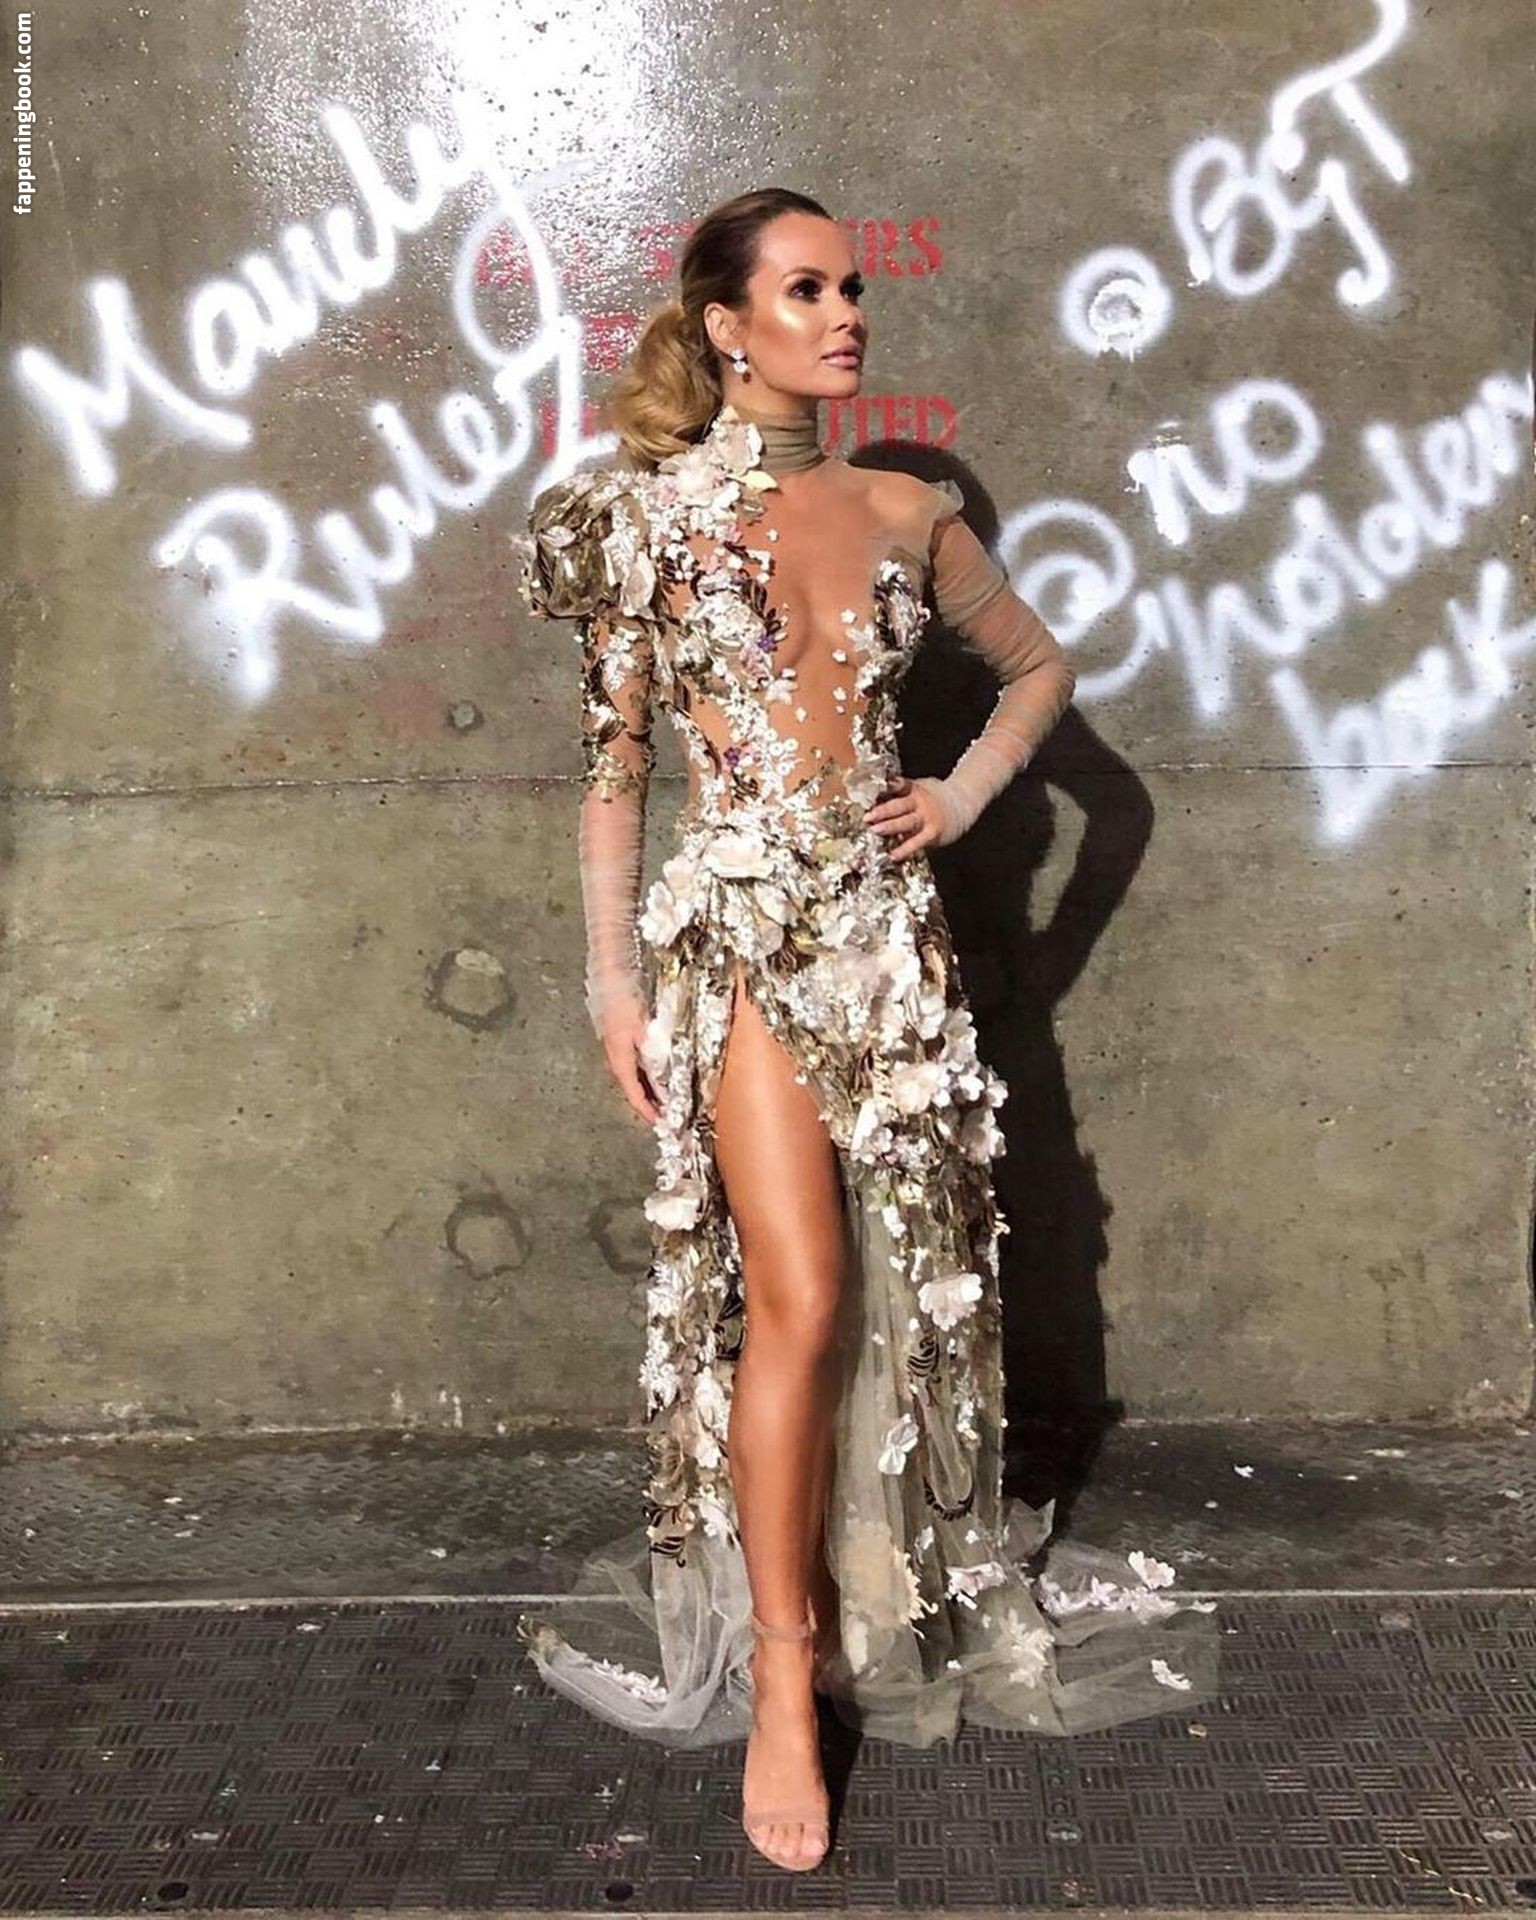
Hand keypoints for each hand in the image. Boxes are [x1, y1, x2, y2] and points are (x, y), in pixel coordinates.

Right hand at [597, 986, 662, 1126]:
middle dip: (648, 1103)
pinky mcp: (618, 1037)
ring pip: (632, 1076)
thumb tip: (664, 1075)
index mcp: (619, 1058)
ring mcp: (615, 1047)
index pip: (634, 1094)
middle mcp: (614, 1056)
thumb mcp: (644, 1029)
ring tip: (663, 1097)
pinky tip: (656, 1071)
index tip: (660, 1122)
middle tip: (665, 1114)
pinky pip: (633, 1063)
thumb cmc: (622, 998)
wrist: (608, 976)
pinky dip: (645, 1073)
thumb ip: (655, 1053)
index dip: (648, 1111)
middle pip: (632, 1089)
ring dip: (647, 1088)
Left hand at [864, 774, 949, 858]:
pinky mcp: (933, 833)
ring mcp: (927, 817)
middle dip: (882, 811)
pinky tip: (893, 854)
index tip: (871, 789)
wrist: (962, 803)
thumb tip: (873, 800)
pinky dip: (904, 848)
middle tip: (867, 817)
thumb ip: (898, 794)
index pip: (898, 785)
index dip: (885, 787)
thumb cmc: (933, 798)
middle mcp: (920, 802)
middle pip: (899, 805)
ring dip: (890, 827)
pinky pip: (917, 842)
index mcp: (913, 789)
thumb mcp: (918, 789)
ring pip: (906, 822)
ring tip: (875, 830)